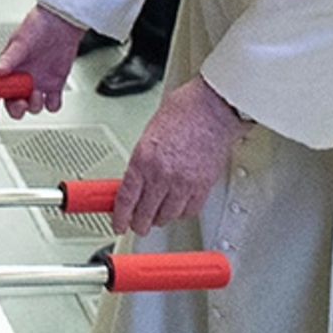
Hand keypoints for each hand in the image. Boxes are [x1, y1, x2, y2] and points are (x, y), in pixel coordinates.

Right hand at [0, 5, 83, 122]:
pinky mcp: (54, 85)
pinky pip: (52, 104)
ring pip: (32, 107)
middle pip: (13, 104)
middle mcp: (21, 79)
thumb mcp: (19, 44)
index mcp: (8, 70)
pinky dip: (52, 104)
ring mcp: (37, 83)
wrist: (62, 23)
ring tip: (38, 93)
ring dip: (34, 105)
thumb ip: (6, 61)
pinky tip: (51, 95)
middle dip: (15, 109)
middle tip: (20, 103)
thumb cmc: (37, 27)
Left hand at [110, 77, 251, 235]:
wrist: (213, 108)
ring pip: (167, 216)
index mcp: (143, 159)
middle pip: (146, 214)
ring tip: (158, 214)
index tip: (119, 224)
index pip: (126, 199)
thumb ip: (141, 159)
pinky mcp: (203, 186)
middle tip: (137, 224)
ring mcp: (184, 183)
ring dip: (161, 218)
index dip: (120, 217)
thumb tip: (134, 177)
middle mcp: (162, 175)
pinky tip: (178, 206)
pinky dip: (182, 211)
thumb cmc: (184, 112)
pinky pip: (190, 211)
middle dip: (139, 223)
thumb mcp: (149, 133)